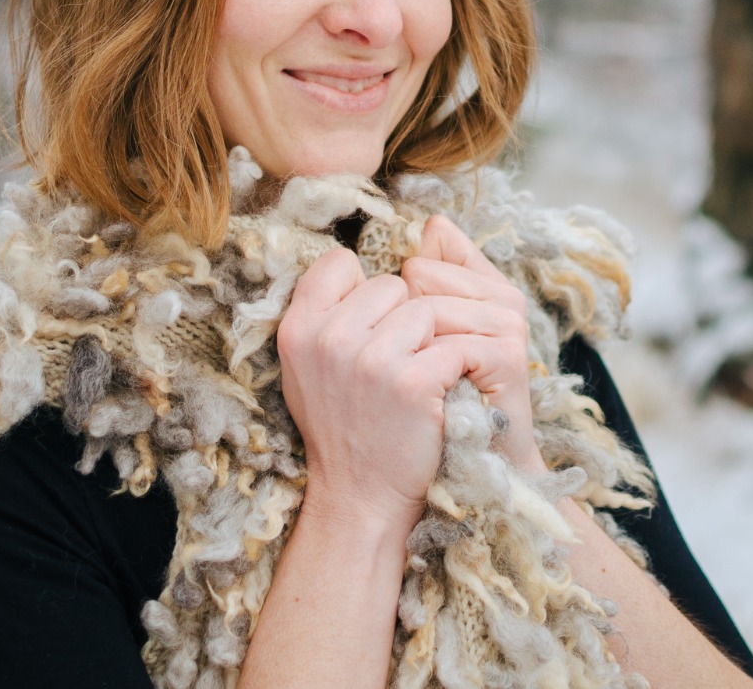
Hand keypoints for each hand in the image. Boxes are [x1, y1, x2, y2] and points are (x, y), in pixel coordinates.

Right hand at [276, 247, 478, 531]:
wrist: (361, 496)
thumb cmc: (342, 425)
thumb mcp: (309, 366)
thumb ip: (323, 311)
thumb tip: (352, 257)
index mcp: (297, 329)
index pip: (340, 262)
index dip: (364, 291)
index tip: (370, 327)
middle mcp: (326, 339)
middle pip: (390, 283)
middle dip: (402, 317)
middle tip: (397, 363)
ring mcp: (369, 360)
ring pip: (424, 309)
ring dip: (431, 340)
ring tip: (417, 376)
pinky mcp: (410, 382)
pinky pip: (450, 344)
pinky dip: (455, 365)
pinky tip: (442, 390)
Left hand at [401, 216, 544, 473]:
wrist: (466, 478)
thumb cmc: (431, 410)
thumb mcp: (410, 343)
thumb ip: (414, 286)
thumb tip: (429, 226)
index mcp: (482, 285)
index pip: (428, 248)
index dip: (396, 297)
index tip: (404, 345)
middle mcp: (501, 296)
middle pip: (419, 271)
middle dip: (395, 323)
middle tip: (408, 371)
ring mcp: (507, 324)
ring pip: (428, 303)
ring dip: (407, 351)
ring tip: (417, 388)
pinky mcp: (507, 356)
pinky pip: (447, 340)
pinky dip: (428, 371)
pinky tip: (431, 397)